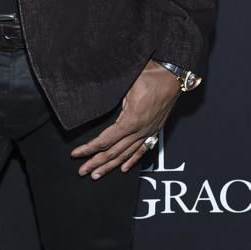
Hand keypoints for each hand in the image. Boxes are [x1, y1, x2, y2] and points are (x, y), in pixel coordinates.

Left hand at [71, 60, 182, 179]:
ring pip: (126, 154)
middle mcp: (141, 129)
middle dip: (96, 163)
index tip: (76, 154)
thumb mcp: (126, 84)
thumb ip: (111, 98)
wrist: (174, 75)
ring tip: (97, 174)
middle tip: (82, 171)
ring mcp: (149, 131)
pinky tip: (123, 168)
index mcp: (132, 119)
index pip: (105, 140)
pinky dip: (132, 160)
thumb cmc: (150, 74)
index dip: (89, 148)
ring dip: (110, 166)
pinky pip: (142, 149)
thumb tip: (93, 104)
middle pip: (114, 152)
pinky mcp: (154, 130)